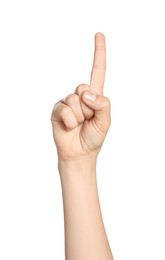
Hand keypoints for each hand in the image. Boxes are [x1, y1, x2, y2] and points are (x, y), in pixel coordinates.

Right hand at [51, 33, 110, 161]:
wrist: (80, 153)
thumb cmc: (94, 136)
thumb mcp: (105, 120)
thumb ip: (103, 104)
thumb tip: (85, 93)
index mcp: (95, 96)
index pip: (98, 71)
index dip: (99, 53)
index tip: (99, 34)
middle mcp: (80, 96)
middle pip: (84, 87)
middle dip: (88, 107)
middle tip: (87, 119)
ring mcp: (67, 102)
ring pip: (74, 100)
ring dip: (79, 116)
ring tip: (78, 124)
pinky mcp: (57, 109)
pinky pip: (64, 109)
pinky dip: (69, 121)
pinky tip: (69, 126)